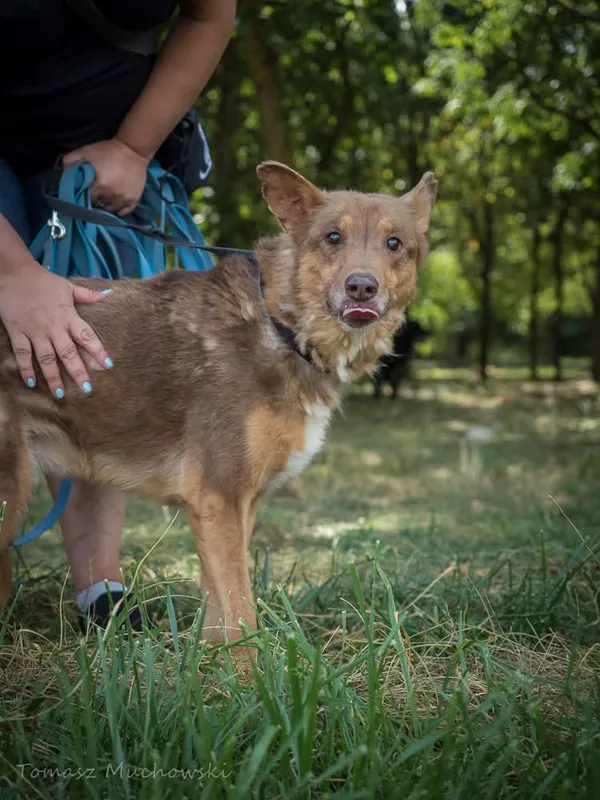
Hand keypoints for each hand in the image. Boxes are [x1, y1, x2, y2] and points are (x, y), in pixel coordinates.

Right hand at [0, 260, 112, 396]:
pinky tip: (31, 383)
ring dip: (53, 377)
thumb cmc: (42, 280)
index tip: (109, 365)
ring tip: (60, 394)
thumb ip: (87, 295)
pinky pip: (22, 354)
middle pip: (68, 353)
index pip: (87, 336)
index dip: (98, 350)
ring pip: (46, 358)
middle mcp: (53, 327)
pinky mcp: (17, 332)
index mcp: (68, 316)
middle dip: (78, 372)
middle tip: (87, 389)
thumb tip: (109, 294)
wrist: (13, 273)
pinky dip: (26, 368)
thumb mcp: (67, 286)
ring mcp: (35, 331)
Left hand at [63, 138, 148, 215]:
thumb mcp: (84, 151)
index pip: (85, 200)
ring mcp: (124, 200)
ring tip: (103, 197)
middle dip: (93, 201)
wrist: (132, 149)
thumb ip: (69, 162)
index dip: (82, 196)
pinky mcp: (134, 200)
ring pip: (110, 211)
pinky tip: (113, 203)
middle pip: (97, 207)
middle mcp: (112, 196)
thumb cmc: (107, 151)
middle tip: (93, 192)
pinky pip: (124, 212)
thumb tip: (62, 174)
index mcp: (99, 186)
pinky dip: (118, 210)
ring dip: (105, 206)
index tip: (82, 192)